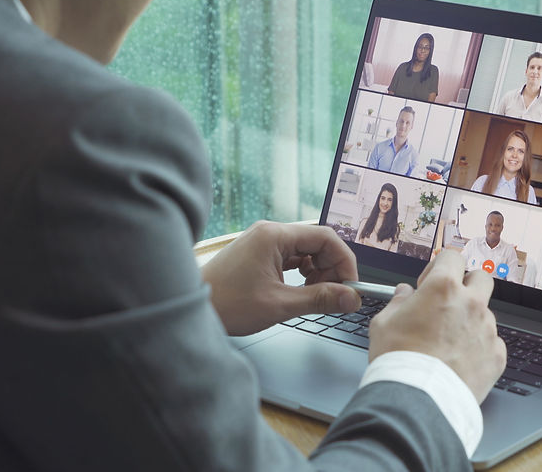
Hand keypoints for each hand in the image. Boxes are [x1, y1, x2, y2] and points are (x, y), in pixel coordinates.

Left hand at [202, 221, 360, 335]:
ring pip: (305, 251)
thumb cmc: (226, 304)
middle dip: (331, 268)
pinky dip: (302, 272)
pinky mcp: (258, 253)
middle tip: (333, 295)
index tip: (351, 284)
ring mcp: (263, 242)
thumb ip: (320, 299)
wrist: (190, 308)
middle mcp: (269, 232)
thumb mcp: (280, 304)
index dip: (344, 261)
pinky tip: (300, 290)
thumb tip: (350, 298)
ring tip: (314, 295)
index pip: (326, 237)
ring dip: (317, 272)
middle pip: (317, 242)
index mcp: (274, 235)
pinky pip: (291, 257)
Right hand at [368, 251, 505, 402]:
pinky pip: (491, 343)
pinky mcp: (497, 355)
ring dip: (470, 321)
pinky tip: (458, 362)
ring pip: (485, 314)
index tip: (429, 283)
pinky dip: (478, 349)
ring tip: (447, 344)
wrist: (418, 401)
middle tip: (449, 303)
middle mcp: (471, 304)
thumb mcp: (384, 324)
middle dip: (467, 285)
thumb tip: (405, 294)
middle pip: (482, 278)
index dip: (439, 266)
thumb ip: (398, 302)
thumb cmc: (398, 361)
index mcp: (443, 288)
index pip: (452, 257)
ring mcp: (487, 329)